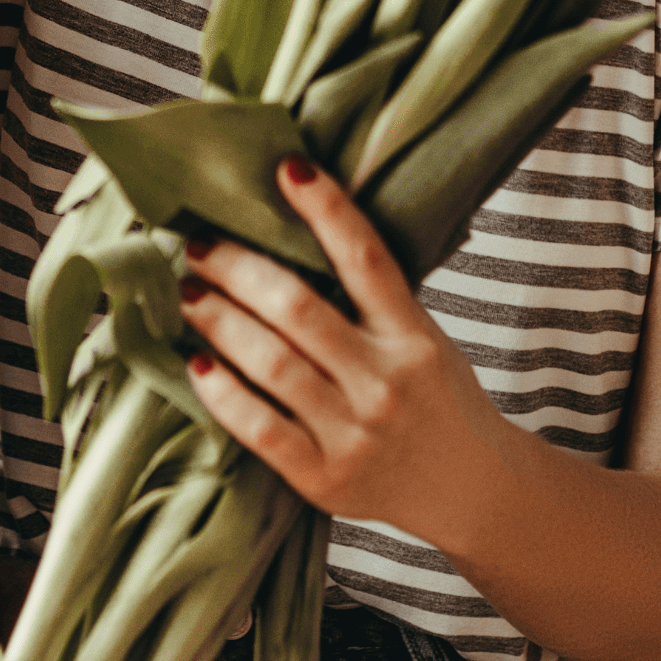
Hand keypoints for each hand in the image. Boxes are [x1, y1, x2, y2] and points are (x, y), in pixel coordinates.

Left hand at [177, 158, 491, 529]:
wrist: (471, 492)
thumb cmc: (434, 398)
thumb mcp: (422, 336)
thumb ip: (371, 297)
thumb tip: (292, 230)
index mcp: (412, 336)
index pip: (366, 258)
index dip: (326, 208)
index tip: (286, 168)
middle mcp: (386, 381)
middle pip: (297, 308)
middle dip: (238, 268)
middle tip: (199, 244)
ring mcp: (356, 433)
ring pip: (271, 362)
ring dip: (219, 320)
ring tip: (189, 293)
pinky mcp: (326, 478)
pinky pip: (260, 428)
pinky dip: (222, 392)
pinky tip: (195, 362)